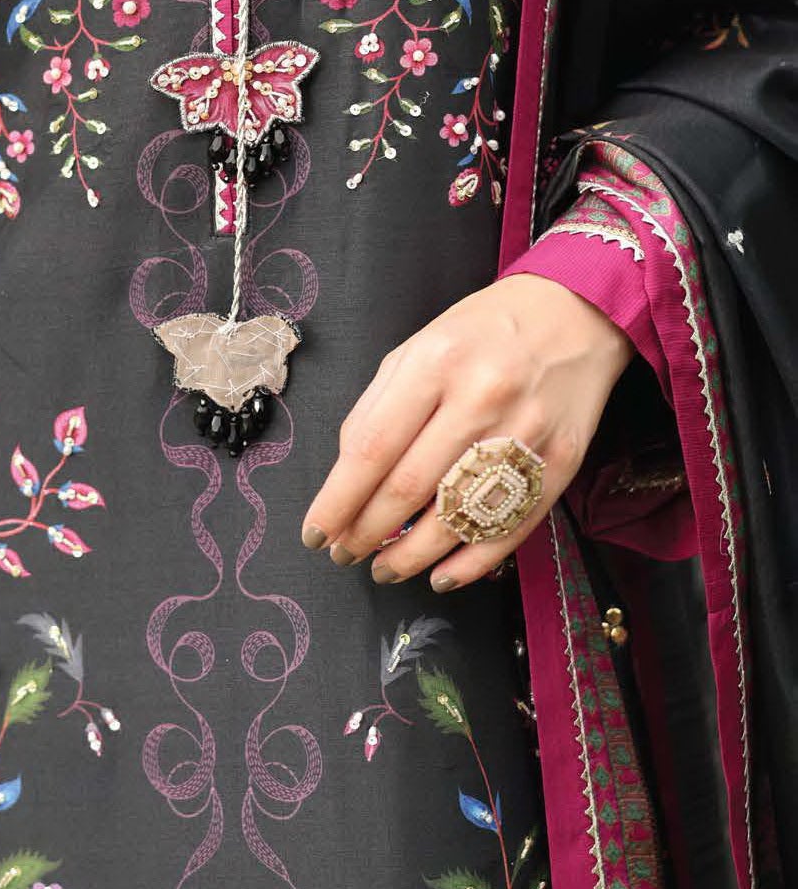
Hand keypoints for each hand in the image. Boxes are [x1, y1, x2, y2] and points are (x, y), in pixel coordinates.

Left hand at [299, 273, 635, 590]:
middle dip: (367, 533)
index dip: (338, 501)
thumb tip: (346, 475)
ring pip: (458, 518)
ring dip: (411, 556)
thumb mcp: (417, 348)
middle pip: (410, 488)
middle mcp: (480, 398)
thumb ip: (377, 407)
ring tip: (384, 568)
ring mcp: (526, 433)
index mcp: (434, 364)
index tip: (314, 533)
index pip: (372, 448)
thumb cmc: (482, 332)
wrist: (575, 314)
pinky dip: (471, 562)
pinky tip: (440, 574)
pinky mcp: (561, 462)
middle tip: (344, 554)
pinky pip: (510, 528)